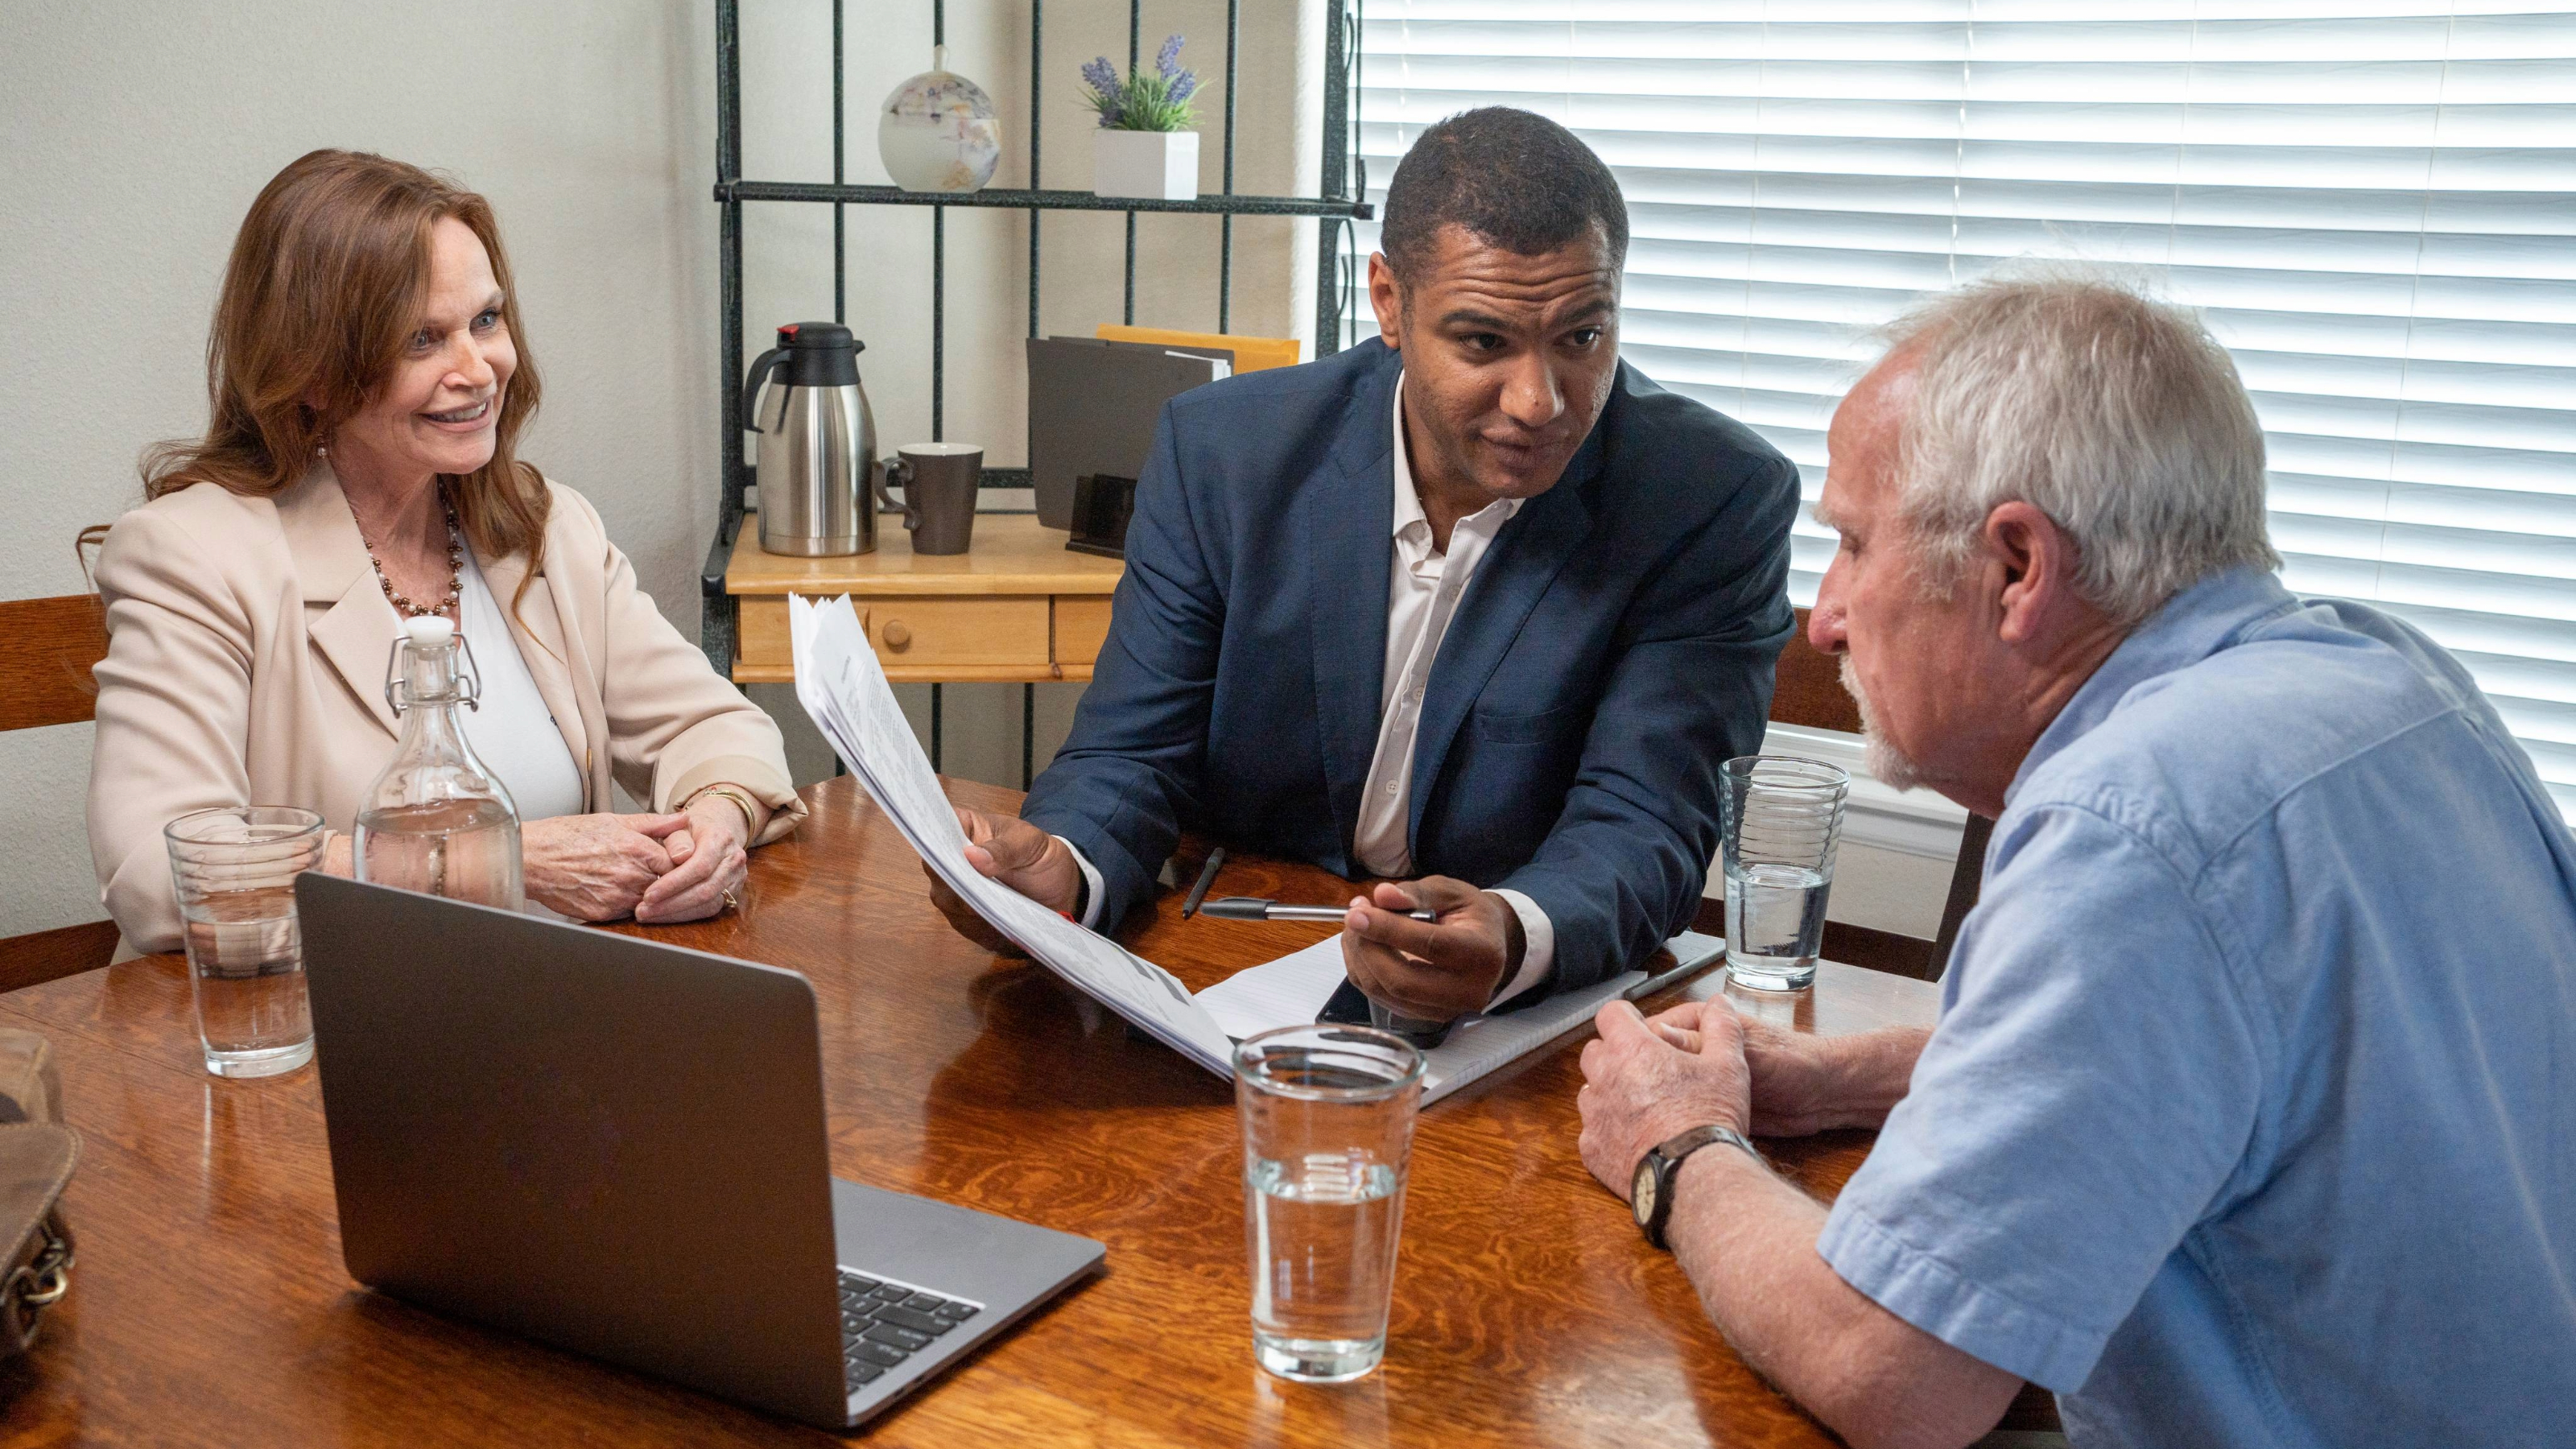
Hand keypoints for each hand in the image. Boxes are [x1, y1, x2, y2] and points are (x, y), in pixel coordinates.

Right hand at [523, 812, 686, 921]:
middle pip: (664, 884)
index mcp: (637, 848)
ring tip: (623, 881)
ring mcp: (617, 896)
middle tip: (642, 872)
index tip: (666, 862)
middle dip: (659, 880)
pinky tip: (610, 892)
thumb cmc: (568, 836)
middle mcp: (630, 874)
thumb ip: (654, 824)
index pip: (677, 863)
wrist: (532, 858)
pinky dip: (624, 906)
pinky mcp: (603, 913)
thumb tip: (683, 819)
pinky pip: (626, 914)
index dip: (674, 864)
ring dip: (643, 895)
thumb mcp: (613, 821)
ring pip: (647, 901)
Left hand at [636, 792, 752, 923]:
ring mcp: (736, 878)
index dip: (674, 884)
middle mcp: (734, 859)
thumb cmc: (690, 829)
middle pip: (706, 890)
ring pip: (709, 904)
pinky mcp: (733, 893)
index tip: (648, 895)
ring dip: (676, 914)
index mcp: (721, 838)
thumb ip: (676, 838)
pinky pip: (710, 910)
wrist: (714, 832)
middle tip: (643, 911)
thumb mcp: (678, 826)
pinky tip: (664, 915)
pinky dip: (685, 915)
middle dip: (672, 904)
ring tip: (649, 915)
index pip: (700, 867)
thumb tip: (679, 857)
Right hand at [926, 807, 1081, 954]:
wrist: (1057, 886)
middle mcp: (950, 858)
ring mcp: (953, 888)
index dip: (936, 839)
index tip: (948, 851)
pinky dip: (977, 924)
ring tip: (992, 907)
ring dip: (966, 904)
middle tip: (976, 887)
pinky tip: (995, 923)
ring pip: (945, 898)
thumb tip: (972, 856)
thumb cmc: (1039, 854)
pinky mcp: (962, 915)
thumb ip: (1005, 848)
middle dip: (953, 878)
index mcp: (963, 827)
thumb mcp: (1030, 843)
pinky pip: (962, 922)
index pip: (937, 828)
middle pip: (936, 867)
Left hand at [1339, 877, 1521, 1021]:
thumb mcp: (1451, 892)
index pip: (1430, 945)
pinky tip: (1363, 946)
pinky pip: (1381, 998)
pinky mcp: (1426, 1017)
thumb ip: (1417, 893)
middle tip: (1353, 916)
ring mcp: (1446, 1010)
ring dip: (1359, 958)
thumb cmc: (1470, 916)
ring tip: (1355, 927)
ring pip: (1386, 993)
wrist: (1488, 947)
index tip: (1357, 914)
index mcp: (1482, 953)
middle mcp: (1468, 991)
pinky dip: (1363, 971)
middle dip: (1367, 948)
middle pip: (1402, 980)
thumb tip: (1382, 895)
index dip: (1388, 930)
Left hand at [1578, 997, 1753, 1202]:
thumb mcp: (1729, 1064)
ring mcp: (1593, 1116)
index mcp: (1630, 1049)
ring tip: (1644, 1106)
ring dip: (1610, 1093)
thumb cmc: (1710, 1116)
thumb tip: (1721, 1003)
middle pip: (1595, 1052)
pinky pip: (1592, 1131)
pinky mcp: (1592, 1150)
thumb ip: (1722, 1027)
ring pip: (1591, 1092)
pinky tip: (1636, 1138)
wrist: (1696, 1176)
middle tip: (1647, 1069)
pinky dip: (1609, 1131)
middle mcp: (1603, 1078)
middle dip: (1615, 1054)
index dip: (1626, 1018)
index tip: (1641, 1028)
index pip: (1611, 1014)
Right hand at [1621, 1000, 1844, 1137]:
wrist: (1821, 1097)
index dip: (1633, 1052)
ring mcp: (1695, 1081)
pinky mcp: (1703, 1107)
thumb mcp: (1741, 1051)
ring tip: (1636, 1123)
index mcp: (1694, 1023)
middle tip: (1626, 1104)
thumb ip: (1699, 1044)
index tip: (1621, 1072)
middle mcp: (1690, 1050)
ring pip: (1658, 1093)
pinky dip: (1667, 1124)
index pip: (1648, 1033)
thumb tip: (1654, 1035)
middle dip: (1636, 1083)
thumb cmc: (1789, 1062)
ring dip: (1649, 1107)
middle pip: (1648, 1065)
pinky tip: (1655, 1135)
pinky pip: (1676, 1112)